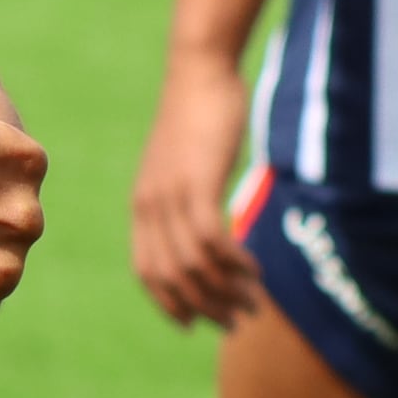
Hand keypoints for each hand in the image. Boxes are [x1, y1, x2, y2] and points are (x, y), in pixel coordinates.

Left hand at [129, 48, 264, 328]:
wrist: (200, 72)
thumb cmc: (199, 117)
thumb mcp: (187, 166)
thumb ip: (188, 199)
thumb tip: (206, 227)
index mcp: (143, 206)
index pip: (148, 272)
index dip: (170, 304)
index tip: (195, 325)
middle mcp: (150, 206)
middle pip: (172, 277)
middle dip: (205, 307)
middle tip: (238, 321)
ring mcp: (171, 196)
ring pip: (193, 265)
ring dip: (225, 291)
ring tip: (254, 303)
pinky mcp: (197, 184)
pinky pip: (211, 241)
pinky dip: (233, 264)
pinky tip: (254, 271)